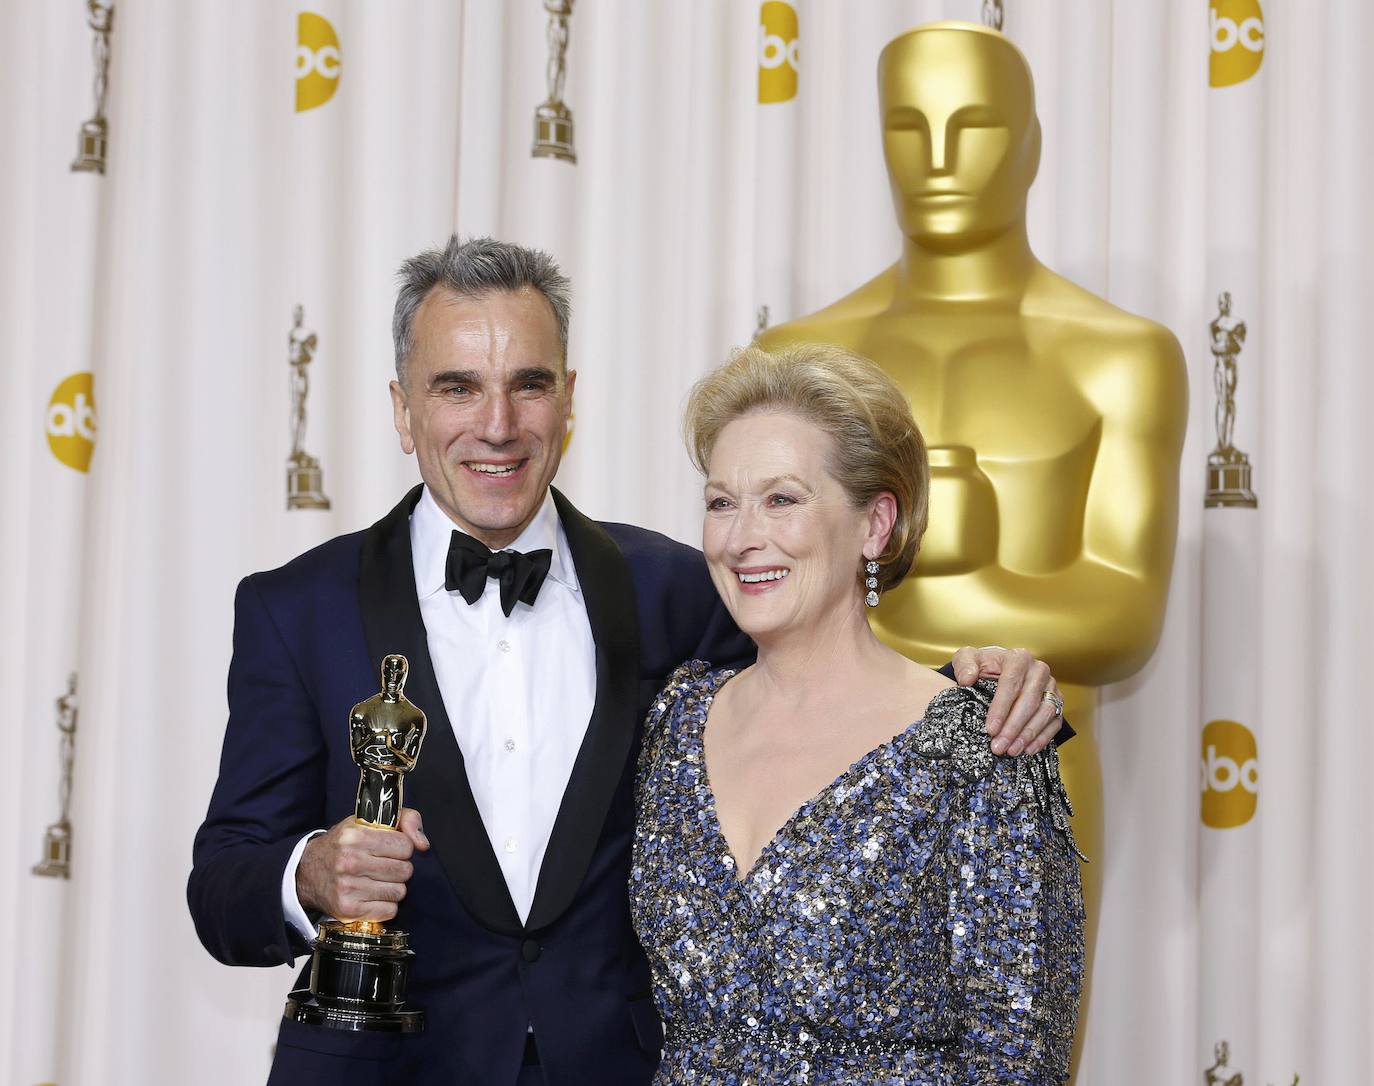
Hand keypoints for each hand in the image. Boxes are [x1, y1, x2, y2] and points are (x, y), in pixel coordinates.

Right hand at [296, 807, 428, 922]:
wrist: (306, 872)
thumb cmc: (343, 845)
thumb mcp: (368, 822)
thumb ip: (405, 820)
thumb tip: (423, 845)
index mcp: (355, 836)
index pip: (405, 846)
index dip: (402, 848)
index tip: (391, 849)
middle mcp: (350, 862)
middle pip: (404, 871)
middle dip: (399, 868)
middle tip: (385, 866)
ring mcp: (348, 888)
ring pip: (399, 892)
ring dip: (393, 887)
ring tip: (377, 881)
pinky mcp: (348, 910)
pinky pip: (389, 910)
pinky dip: (385, 905)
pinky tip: (372, 895)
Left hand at [950, 646, 1062, 757]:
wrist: (999, 669)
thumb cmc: (983, 666)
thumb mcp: (967, 659)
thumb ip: (964, 665)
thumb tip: (967, 679)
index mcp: (1018, 658)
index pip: (1011, 684)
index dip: (1001, 709)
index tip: (990, 729)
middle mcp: (1039, 670)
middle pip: (1029, 701)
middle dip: (1013, 727)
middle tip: (999, 746)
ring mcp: (1051, 687)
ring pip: (1045, 713)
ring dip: (1028, 735)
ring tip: (1011, 751)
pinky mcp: (1057, 701)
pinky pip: (1055, 722)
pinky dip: (1042, 738)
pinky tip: (1028, 750)